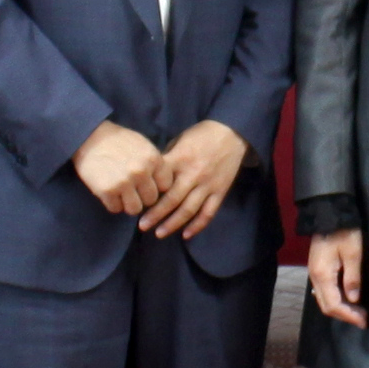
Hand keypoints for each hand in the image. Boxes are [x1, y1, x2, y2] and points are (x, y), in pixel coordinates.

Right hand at [73, 121, 166, 216]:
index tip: (146, 183)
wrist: (89, 136)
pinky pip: (115, 209)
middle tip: (131, 189)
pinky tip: (108, 192)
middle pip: (151, 200)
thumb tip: (164, 187)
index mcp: (153, 158)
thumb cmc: (118, 141)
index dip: (156, 186)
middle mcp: (141, 171)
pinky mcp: (107, 190)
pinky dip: (112, 203)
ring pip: (135, 209)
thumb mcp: (143, 146)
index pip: (166, 186)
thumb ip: (155, 164)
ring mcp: (124, 182)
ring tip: (121, 193)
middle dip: (142, 197)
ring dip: (127, 204)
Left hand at [139, 121, 252, 240]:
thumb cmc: (201, 135)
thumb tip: (152, 177)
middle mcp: (193, 174)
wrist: (231, 132)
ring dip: (172, 224)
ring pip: (188, 210)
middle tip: (142, 225)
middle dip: (155, 215)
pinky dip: (197, 225)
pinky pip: (208, 212)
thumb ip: (167, 159)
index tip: (136, 202)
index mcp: (180, 159)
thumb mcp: (180, 140)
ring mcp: (208, 185)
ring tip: (159, 233)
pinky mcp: (220, 192)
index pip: (160, 180)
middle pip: (171, 200)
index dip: (147, 193)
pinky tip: (186, 235)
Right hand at [308, 229, 368, 327]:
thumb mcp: (354, 253)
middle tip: (363, 318)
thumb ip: (353, 278)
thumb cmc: (344, 231)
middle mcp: (315, 278)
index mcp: (322, 275)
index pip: (333, 305)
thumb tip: (354, 299)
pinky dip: (336, 299)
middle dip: (345, 315)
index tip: (364, 320)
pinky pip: (324, 291)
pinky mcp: (318, 269)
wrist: (329, 213)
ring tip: (358, 311)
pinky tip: (347, 299)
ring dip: (340, 308)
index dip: (349, 315)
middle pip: (326, 306)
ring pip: (324, 300)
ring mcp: (314, 273)